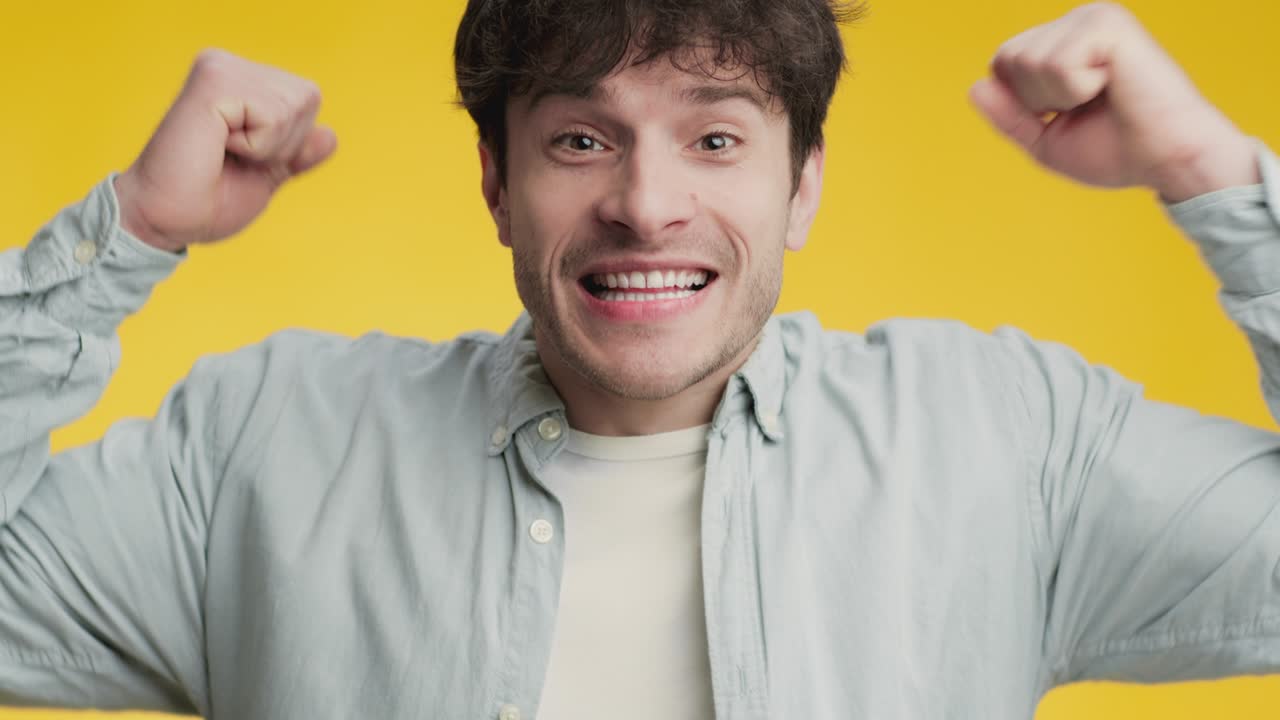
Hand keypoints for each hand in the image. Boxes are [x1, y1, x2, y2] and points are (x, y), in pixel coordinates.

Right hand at [113, 49, 336, 251]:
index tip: (243, 157)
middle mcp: (227, 65)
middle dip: (283, 143)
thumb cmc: (205, 200)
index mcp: (238, 80)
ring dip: (268, 146)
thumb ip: (296, 154)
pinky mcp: (213, 83)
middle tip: (232, 158)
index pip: (308, 99)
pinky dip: (257, 145)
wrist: (163, 220)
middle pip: (308, 98)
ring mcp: (219, 69)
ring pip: (294, 106)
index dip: (291, 142)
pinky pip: (273, 115)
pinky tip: (218, 146)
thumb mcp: (266, 175)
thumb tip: (330, 136)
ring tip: (222, 152)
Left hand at [969, 2, 1258, 202]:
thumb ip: (1008, 116)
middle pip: (1007, 59)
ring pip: (1027, 61)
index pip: (1002, 63)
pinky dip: (1077, 90)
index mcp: (1064, 42)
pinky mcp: (1108, 23)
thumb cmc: (1117, 150)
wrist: (1167, 160)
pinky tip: (1113, 86)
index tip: (1070, 113)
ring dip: (1060, 96)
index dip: (1024, 102)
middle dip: (1037, 99)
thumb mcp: (1045, 140)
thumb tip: (975, 87)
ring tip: (1102, 96)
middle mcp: (1077, 21)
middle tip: (1088, 107)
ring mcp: (1093, 17)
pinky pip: (1056, 64)